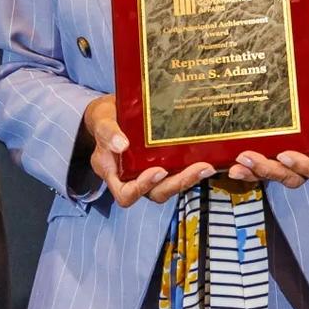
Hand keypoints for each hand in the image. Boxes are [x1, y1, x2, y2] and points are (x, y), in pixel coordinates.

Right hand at [82, 94, 213, 205]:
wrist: (114, 113)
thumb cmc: (105, 120)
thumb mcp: (102, 122)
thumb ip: (108, 133)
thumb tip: (121, 144)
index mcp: (114, 175)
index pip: (126, 194)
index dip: (142, 188)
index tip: (158, 171)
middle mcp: (133, 178)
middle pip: (155, 193)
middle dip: (177, 183)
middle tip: (197, 169)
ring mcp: (149, 172)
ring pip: (170, 184)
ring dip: (189, 178)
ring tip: (206, 166)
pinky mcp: (163, 163)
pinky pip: (177, 171)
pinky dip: (191, 167)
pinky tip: (206, 157)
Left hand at [233, 80, 308, 187]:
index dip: (302, 167)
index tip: (285, 156)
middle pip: (291, 177)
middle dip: (268, 169)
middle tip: (249, 158)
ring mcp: (292, 163)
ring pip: (274, 175)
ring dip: (254, 172)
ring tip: (236, 165)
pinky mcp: (278, 156)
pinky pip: (264, 167)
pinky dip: (249, 167)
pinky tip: (232, 163)